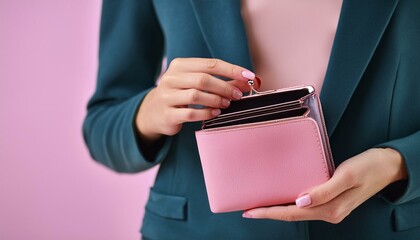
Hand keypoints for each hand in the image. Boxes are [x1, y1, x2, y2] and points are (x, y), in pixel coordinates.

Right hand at [136, 58, 258, 141]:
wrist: (152, 112)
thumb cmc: (180, 94)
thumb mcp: (194, 82)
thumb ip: (219, 80)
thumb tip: (247, 81)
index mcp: (180, 65)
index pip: (210, 64)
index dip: (232, 70)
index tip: (248, 76)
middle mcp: (171, 78)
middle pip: (203, 79)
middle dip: (224, 87)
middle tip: (237, 95)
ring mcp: (167, 96)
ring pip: (196, 95)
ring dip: (216, 100)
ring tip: (226, 104)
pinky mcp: (167, 114)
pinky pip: (190, 113)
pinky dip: (206, 113)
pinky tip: (215, 113)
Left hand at [243, 148, 406, 223]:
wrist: (388, 166)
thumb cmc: (369, 167)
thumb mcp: (346, 175)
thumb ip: (324, 190)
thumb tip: (300, 202)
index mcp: (331, 209)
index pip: (293, 213)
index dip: (270, 213)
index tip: (250, 211)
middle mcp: (329, 212)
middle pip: (292, 215)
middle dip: (269, 213)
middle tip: (248, 210)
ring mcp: (331, 208)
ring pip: (298, 212)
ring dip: (278, 210)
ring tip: (260, 206)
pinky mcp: (332, 201)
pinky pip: (306, 206)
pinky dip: (291, 203)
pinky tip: (282, 199)